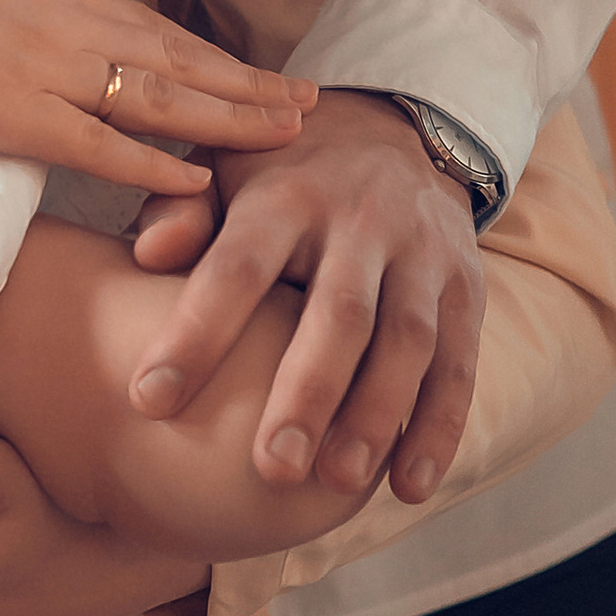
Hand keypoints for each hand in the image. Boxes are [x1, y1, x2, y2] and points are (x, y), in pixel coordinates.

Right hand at [0, 0, 312, 198]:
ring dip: (231, 119)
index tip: (275, 77)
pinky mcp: (14, 112)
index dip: (225, 61)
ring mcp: (50, 72)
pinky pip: (99, 142)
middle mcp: (76, 31)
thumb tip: (36, 20)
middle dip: (253, 91)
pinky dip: (153, 160)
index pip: (167, 36)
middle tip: (315, 109)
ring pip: (163, 100)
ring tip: (288, 135)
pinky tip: (197, 176)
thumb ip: (23, 6)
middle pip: (186, 65)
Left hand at [126, 90, 483, 500]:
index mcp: (286, 195)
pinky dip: (439, 425)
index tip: (149, 400)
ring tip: (338, 483)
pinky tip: (410, 485)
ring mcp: (422, 254)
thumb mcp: (224, 172)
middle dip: (307, 393)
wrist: (394, 129)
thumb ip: (183, 214)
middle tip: (270, 469)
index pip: (238, 265)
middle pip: (338, 312)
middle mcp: (361, 220)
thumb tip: (148, 254)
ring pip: (407, 340)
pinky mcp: (466, 286)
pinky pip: (459, 361)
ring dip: (377, 415)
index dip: (196, 331)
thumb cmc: (280, 174)